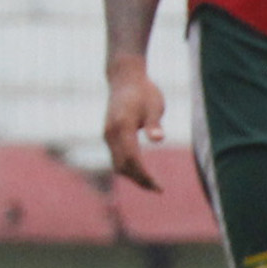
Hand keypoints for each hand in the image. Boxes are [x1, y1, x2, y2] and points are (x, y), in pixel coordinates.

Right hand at [104, 62, 167, 190]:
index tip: (159, 187)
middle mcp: (111, 133)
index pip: (132, 159)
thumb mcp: (154, 105)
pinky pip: (116, 157)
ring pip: (117, 163)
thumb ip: (154, 123)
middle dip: (139, 180)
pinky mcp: (109, 135)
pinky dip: (128, 167)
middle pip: (123, 166)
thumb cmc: (144, 91)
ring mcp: (107, 134)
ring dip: (133, 176)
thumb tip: (159, 139)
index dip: (144, 176)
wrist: (124, 78)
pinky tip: (141, 171)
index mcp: (122, 126)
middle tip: (158, 189)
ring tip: (151, 183)